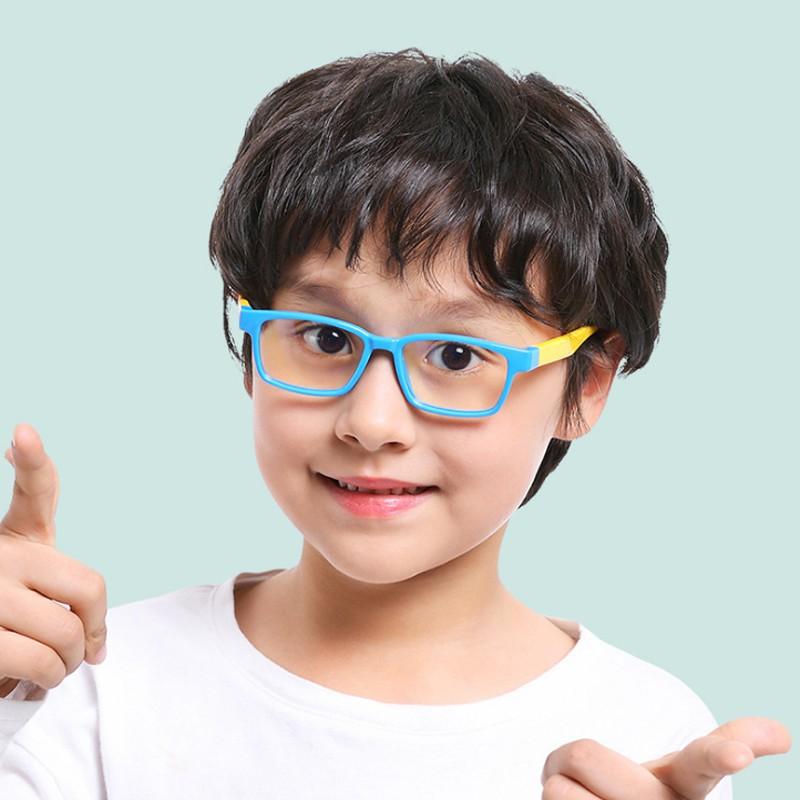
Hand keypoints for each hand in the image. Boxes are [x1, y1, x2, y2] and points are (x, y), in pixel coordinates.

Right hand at [0, 423, 107, 697]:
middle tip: (85, 650)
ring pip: (66, 632)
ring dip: (70, 663)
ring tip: (54, 669)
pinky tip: (32, 680)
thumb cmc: (7, 622)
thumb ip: (68, 604)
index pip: (35, 491)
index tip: (23, 432)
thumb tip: (100, 652)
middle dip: (94, 629)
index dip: (31, 459)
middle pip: (87, 588)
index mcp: (15, 538)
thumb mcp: (32, 596)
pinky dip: (47, 680)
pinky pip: (39, 661)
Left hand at [540, 716, 791, 798]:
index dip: (726, 751)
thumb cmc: (642, 794)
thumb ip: (719, 745)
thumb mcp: (673, 770)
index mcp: (684, 787)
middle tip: (587, 775)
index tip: (736, 754)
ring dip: (554, 786)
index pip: (704, 761)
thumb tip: (782, 736)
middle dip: (569, 757)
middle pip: (579, 752)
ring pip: (554, 786)